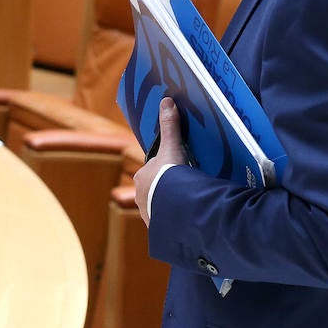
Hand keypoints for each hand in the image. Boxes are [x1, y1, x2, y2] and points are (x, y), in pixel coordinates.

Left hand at [132, 97, 186, 226]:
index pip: (153, 170)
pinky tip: (184, 216)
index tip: (177, 171)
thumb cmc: (170, 174)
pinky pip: (166, 219)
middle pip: (155, 188)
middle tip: (185, 186)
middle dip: (167, 188)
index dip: (165, 169)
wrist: (174, 204)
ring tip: (187, 202)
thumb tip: (166, 100)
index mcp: (141, 177)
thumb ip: (170, 126)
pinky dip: (173, 217)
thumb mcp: (173, 147)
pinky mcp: (157, 226)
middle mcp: (140, 195)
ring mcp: (148, 212)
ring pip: (159, 204)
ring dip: (170, 203)